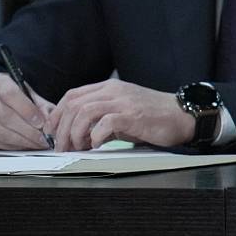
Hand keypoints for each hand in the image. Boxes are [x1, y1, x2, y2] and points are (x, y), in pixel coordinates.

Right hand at [0, 73, 54, 149]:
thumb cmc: (14, 97)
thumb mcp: (29, 94)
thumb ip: (41, 106)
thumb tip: (49, 123)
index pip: (10, 95)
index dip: (27, 110)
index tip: (41, 122)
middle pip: (5, 116)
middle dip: (28, 131)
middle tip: (43, 138)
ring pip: (0, 132)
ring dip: (22, 141)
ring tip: (37, 143)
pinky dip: (13, 147)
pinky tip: (25, 146)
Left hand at [48, 80, 196, 150]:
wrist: (183, 116)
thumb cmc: (154, 117)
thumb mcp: (123, 111)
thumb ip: (101, 116)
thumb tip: (77, 133)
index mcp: (109, 87)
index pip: (72, 95)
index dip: (57, 114)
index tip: (53, 132)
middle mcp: (114, 91)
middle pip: (74, 105)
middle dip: (61, 128)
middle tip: (62, 147)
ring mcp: (123, 101)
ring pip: (84, 112)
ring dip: (75, 133)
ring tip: (78, 147)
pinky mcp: (133, 115)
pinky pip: (104, 123)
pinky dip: (95, 136)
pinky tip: (98, 145)